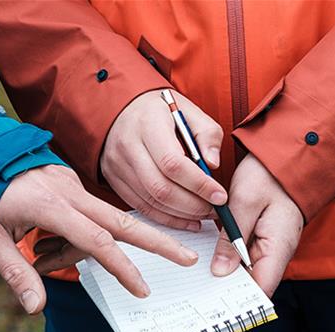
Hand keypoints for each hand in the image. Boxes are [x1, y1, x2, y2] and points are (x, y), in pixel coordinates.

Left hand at [0, 165, 198, 313]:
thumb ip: (15, 272)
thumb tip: (36, 308)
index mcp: (52, 206)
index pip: (97, 241)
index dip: (122, 268)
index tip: (142, 288)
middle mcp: (69, 193)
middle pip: (123, 221)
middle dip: (157, 241)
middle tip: (189, 257)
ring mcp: (72, 185)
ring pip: (102, 221)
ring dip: (88, 249)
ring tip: (40, 258)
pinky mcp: (69, 184)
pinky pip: (84, 215)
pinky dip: (74, 236)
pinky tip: (41, 246)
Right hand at [100, 89, 227, 230]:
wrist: (121, 109)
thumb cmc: (160, 111)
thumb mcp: (189, 111)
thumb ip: (207, 134)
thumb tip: (213, 164)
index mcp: (148, 124)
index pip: (173, 163)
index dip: (199, 184)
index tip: (220, 196)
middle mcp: (128, 146)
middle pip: (161, 188)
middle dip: (193, 205)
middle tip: (215, 209)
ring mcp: (117, 165)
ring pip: (151, 201)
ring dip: (182, 214)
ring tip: (204, 214)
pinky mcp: (114, 180)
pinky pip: (141, 207)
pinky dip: (166, 218)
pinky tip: (186, 219)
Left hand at [210, 154, 302, 296]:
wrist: (283, 156)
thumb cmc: (269, 175)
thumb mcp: (245, 202)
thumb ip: (232, 238)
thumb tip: (220, 272)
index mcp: (279, 247)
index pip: (262, 288)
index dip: (240, 300)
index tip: (214, 304)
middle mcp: (276, 253)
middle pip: (251, 284)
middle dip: (226, 290)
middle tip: (197, 292)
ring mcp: (268, 247)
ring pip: (245, 271)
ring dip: (225, 274)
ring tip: (197, 280)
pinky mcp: (258, 239)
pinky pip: (242, 256)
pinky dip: (227, 258)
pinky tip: (207, 257)